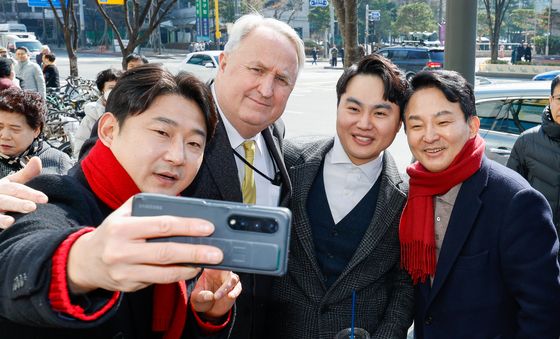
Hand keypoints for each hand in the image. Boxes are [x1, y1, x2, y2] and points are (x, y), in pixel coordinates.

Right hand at [0, 157, 47, 227]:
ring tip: (11, 222)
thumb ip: (27, 174)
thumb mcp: (13, 183)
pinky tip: (5, 226)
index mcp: (3, 186)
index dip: (30, 194)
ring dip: (2, 218)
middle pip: (6, 200)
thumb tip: (37, 159)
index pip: (17, 189)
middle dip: (18, 204)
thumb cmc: (4, 194)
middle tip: (32, 207)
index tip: (45, 199)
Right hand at [67, 197, 223, 293]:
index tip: (207, 227)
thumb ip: (148, 206)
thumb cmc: (111, 233)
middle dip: (195, 252)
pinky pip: (158, 281)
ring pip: (164, 272)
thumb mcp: (123, 214)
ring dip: (189, 267)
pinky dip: (177, 275)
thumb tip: (181, 204)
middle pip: (166, 252)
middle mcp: (122, 251)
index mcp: (122, 228)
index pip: (161, 225)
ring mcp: (125, 272)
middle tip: (216, 252)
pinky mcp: (129, 286)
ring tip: (207, 261)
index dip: (187, 226)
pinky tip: (190, 268)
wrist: (84, 261)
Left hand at [190, 269, 240, 319]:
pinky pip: (238, 287)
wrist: (208, 309)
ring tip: (218, 297)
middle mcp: (221, 273)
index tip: (213, 274)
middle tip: (215, 295)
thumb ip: (201, 296)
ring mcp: (229, 280)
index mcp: (210, 270)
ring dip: (227, 287)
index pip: (214, 263)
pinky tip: (230, 296)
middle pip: (226, 271)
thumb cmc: (201, 299)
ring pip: (233, 278)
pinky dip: (235, 291)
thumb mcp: (196, 297)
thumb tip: (209, 295)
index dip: (216, 266)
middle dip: (221, 283)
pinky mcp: (235, 287)